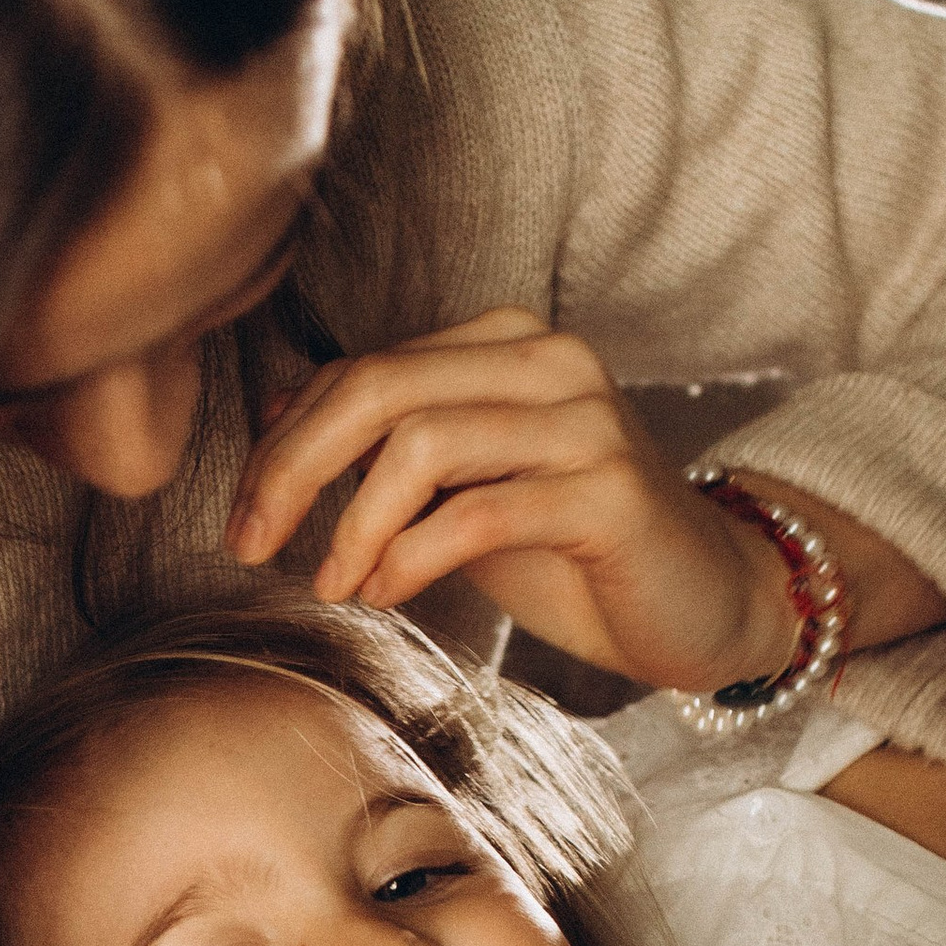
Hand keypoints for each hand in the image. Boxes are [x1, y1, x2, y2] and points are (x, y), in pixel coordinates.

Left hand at [224, 305, 794, 689]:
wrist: (701, 602)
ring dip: (353, 523)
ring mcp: (585, 422)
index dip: (283, 443)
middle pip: (379, 390)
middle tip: (252, 545)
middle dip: (293, 470)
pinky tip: (386, 592)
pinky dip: (411, 557)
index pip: (364, 371)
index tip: (243, 518)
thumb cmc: (572, 550)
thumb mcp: (461, 489)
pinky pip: (478, 513)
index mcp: (507, 344)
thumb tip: (273, 416)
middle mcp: (549, 363)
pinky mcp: (609, 493)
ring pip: (422, 444)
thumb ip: (385, 446)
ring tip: (334, 581)